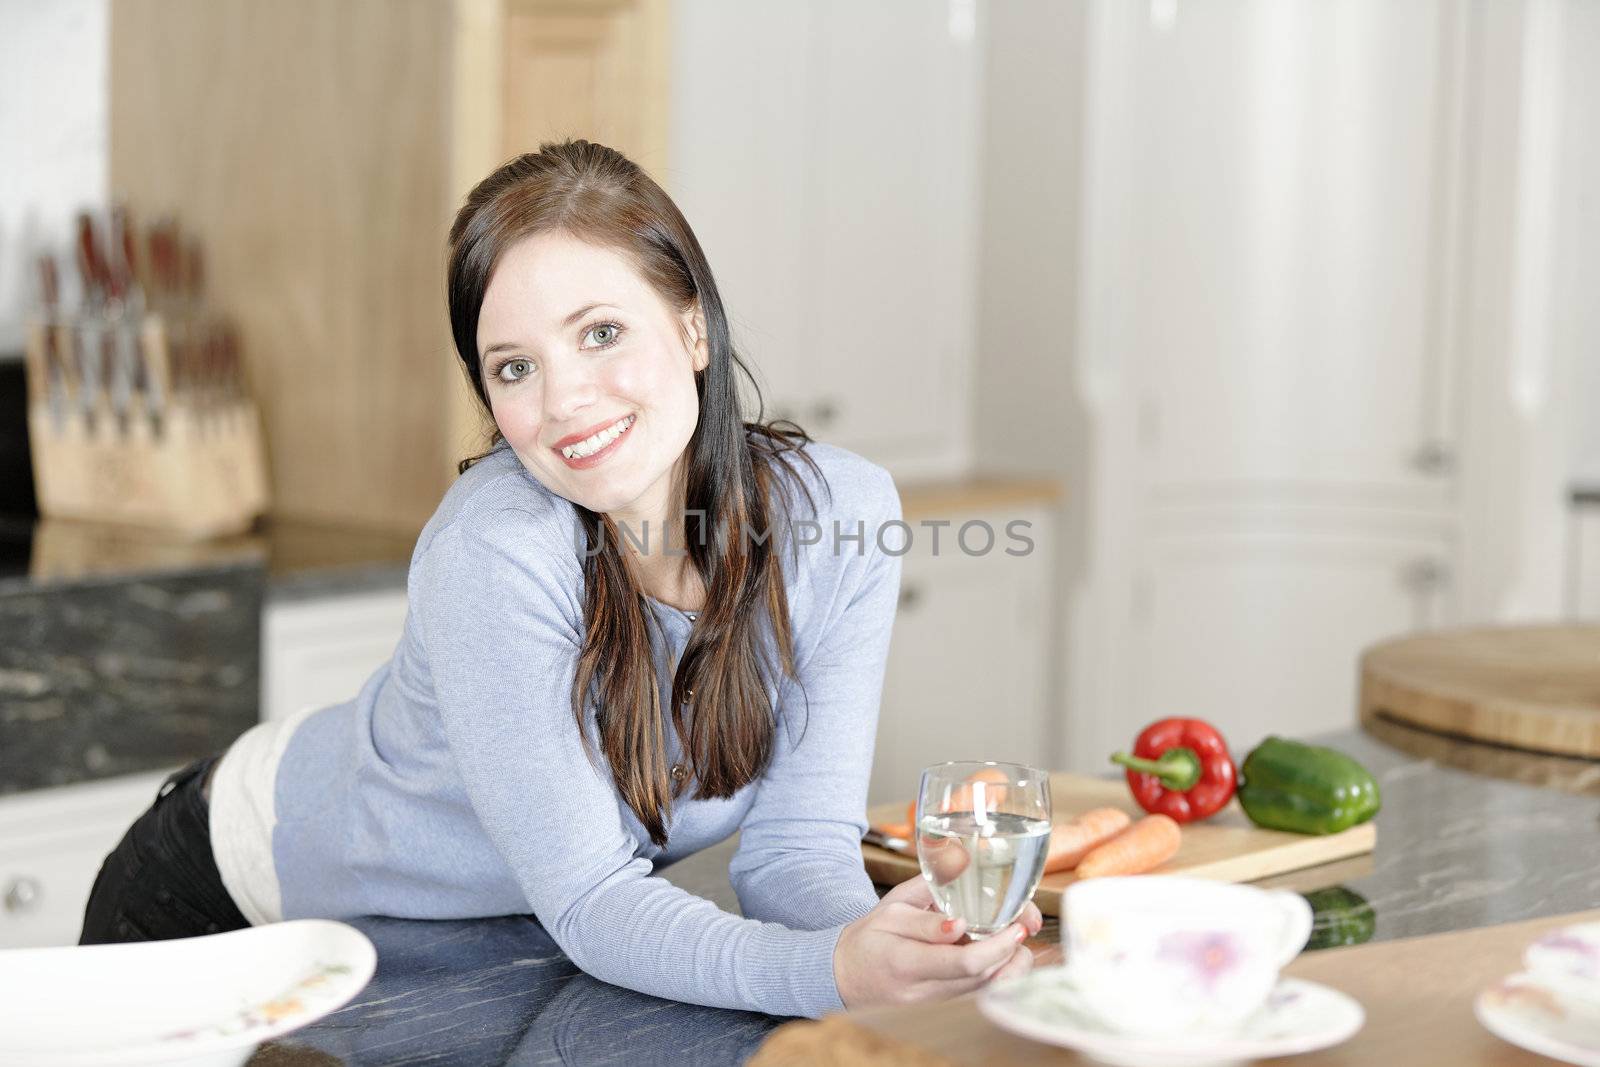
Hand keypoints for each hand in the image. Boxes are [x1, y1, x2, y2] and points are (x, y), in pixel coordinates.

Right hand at [833, 875, 1043, 1008]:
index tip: (1017, 926)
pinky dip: (997, 976)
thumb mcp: (890, 911)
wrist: (845, 976)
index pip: (965, 962)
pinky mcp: (941, 1009)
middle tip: (1025, 926)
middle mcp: (923, 991)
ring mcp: (933, 1006)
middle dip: (1014, 954)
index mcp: (907, 961)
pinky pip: (977, 996)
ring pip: (986, 993)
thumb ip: (926, 916)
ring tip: (1016, 940)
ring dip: (1011, 967)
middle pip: (984, 981)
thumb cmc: (868, 938)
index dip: (999, 946)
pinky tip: (1001, 955)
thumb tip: (962, 922)